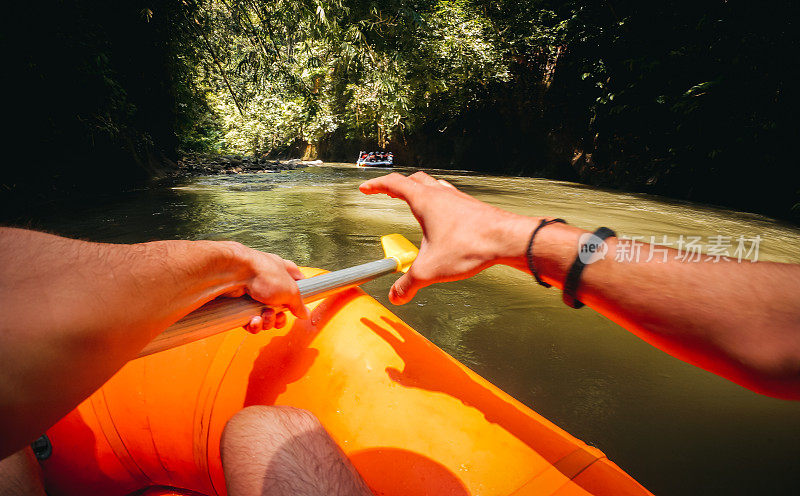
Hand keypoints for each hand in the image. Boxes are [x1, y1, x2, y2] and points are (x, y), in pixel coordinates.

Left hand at [222, 246, 310, 331]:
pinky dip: (253, 324)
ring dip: (266, 321)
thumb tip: (305, 313)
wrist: (233, 274)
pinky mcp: (240, 304)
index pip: (297, 286)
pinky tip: (252, 320)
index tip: (297, 308)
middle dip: (279, 317)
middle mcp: (269, 283)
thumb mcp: (290, 290)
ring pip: (265, 317)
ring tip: (263, 315)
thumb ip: (299, 304)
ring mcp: (254, 293)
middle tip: (276, 316)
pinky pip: (250, 321)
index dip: (298, 299)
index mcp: (284, 273)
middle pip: (280, 308)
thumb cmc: (262, 273)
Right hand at [360, 172, 536, 303]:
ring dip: (422, 192)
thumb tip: (396, 296)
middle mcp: (441, 195)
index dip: (376, 185)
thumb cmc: (470, 245)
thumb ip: (408, 284)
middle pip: (414, 180)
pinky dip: (440, 204)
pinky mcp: (473, 208)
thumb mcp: (430, 269)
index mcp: (424, 201)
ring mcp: (459, 199)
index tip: (365, 188)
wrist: (507, 239)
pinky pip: (451, 199)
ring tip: (416, 204)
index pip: (393, 184)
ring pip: (435, 187)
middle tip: (388, 193)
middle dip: (398, 186)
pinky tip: (444, 220)